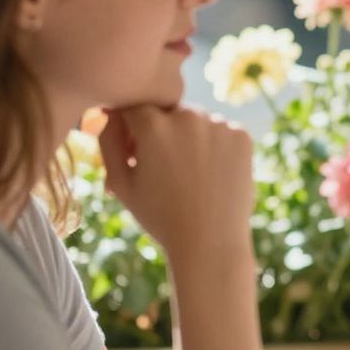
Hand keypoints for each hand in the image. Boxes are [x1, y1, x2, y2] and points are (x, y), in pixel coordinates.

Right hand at [96, 106, 252, 259]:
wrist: (210, 243)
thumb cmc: (159, 215)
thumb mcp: (121, 181)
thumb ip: (108, 139)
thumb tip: (107, 109)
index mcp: (152, 125)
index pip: (133, 107)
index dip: (131, 130)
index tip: (135, 154)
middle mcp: (187, 116)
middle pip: (166, 111)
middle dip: (161, 131)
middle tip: (163, 168)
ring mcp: (218, 125)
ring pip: (195, 120)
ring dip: (188, 137)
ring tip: (188, 175)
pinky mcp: (242, 136)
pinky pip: (221, 131)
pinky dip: (214, 145)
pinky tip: (210, 174)